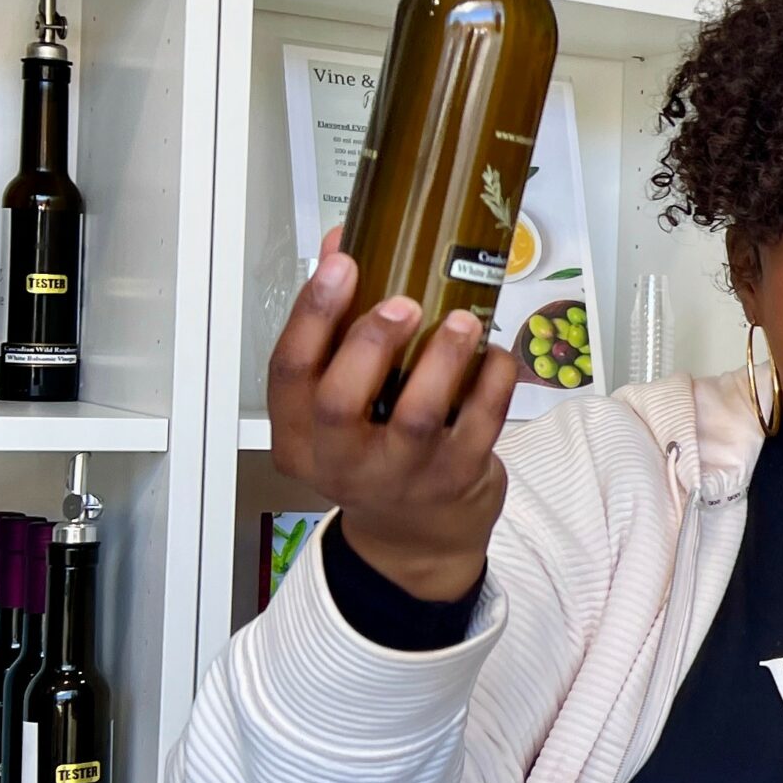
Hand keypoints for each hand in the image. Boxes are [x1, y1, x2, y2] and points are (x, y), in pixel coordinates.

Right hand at [268, 253, 518, 601]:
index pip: (288, 372)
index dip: (312, 313)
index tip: (341, 264)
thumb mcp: (339, 404)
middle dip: (370, 342)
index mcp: (300, 438)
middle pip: (339, 400)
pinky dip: (492, 382)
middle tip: (402, 302)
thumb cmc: (375, 454)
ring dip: (442, 359)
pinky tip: (494, 354)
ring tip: (462, 321)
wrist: (417, 539)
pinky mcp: (456, 480)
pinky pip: (480, 425)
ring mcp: (402, 476)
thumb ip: (337, 329)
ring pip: (417, 416)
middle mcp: (342, 462)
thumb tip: (343, 244)